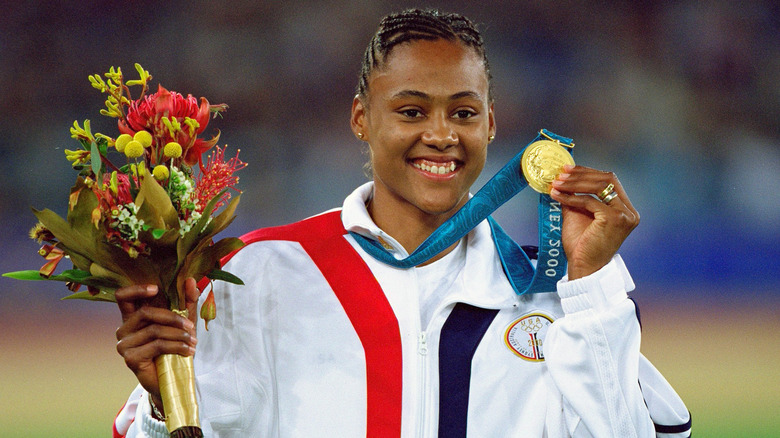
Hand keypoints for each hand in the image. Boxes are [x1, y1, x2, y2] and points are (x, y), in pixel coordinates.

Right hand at [115, 278, 199, 410]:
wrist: (172, 380)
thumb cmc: (174, 348)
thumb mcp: (183, 323)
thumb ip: (186, 302)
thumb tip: (192, 280)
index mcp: (132, 318)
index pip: (122, 297)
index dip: (136, 289)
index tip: (156, 288)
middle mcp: (123, 330)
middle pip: (145, 312)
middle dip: (173, 318)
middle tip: (191, 327)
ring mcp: (124, 345)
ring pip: (154, 330)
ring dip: (179, 335)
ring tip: (193, 342)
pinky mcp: (130, 359)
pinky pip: (156, 345)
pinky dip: (176, 346)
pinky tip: (188, 351)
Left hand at [550, 165, 639, 279]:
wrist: (584, 268)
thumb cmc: (581, 245)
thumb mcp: (578, 214)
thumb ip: (575, 196)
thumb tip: (563, 178)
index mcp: (624, 208)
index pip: (609, 180)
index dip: (588, 172)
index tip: (567, 169)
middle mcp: (629, 211)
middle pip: (607, 179)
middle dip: (581, 174)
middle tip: (561, 173)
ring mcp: (624, 215)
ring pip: (599, 187)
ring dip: (574, 183)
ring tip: (556, 183)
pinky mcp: (614, 219)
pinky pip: (590, 201)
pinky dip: (572, 197)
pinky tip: (558, 196)